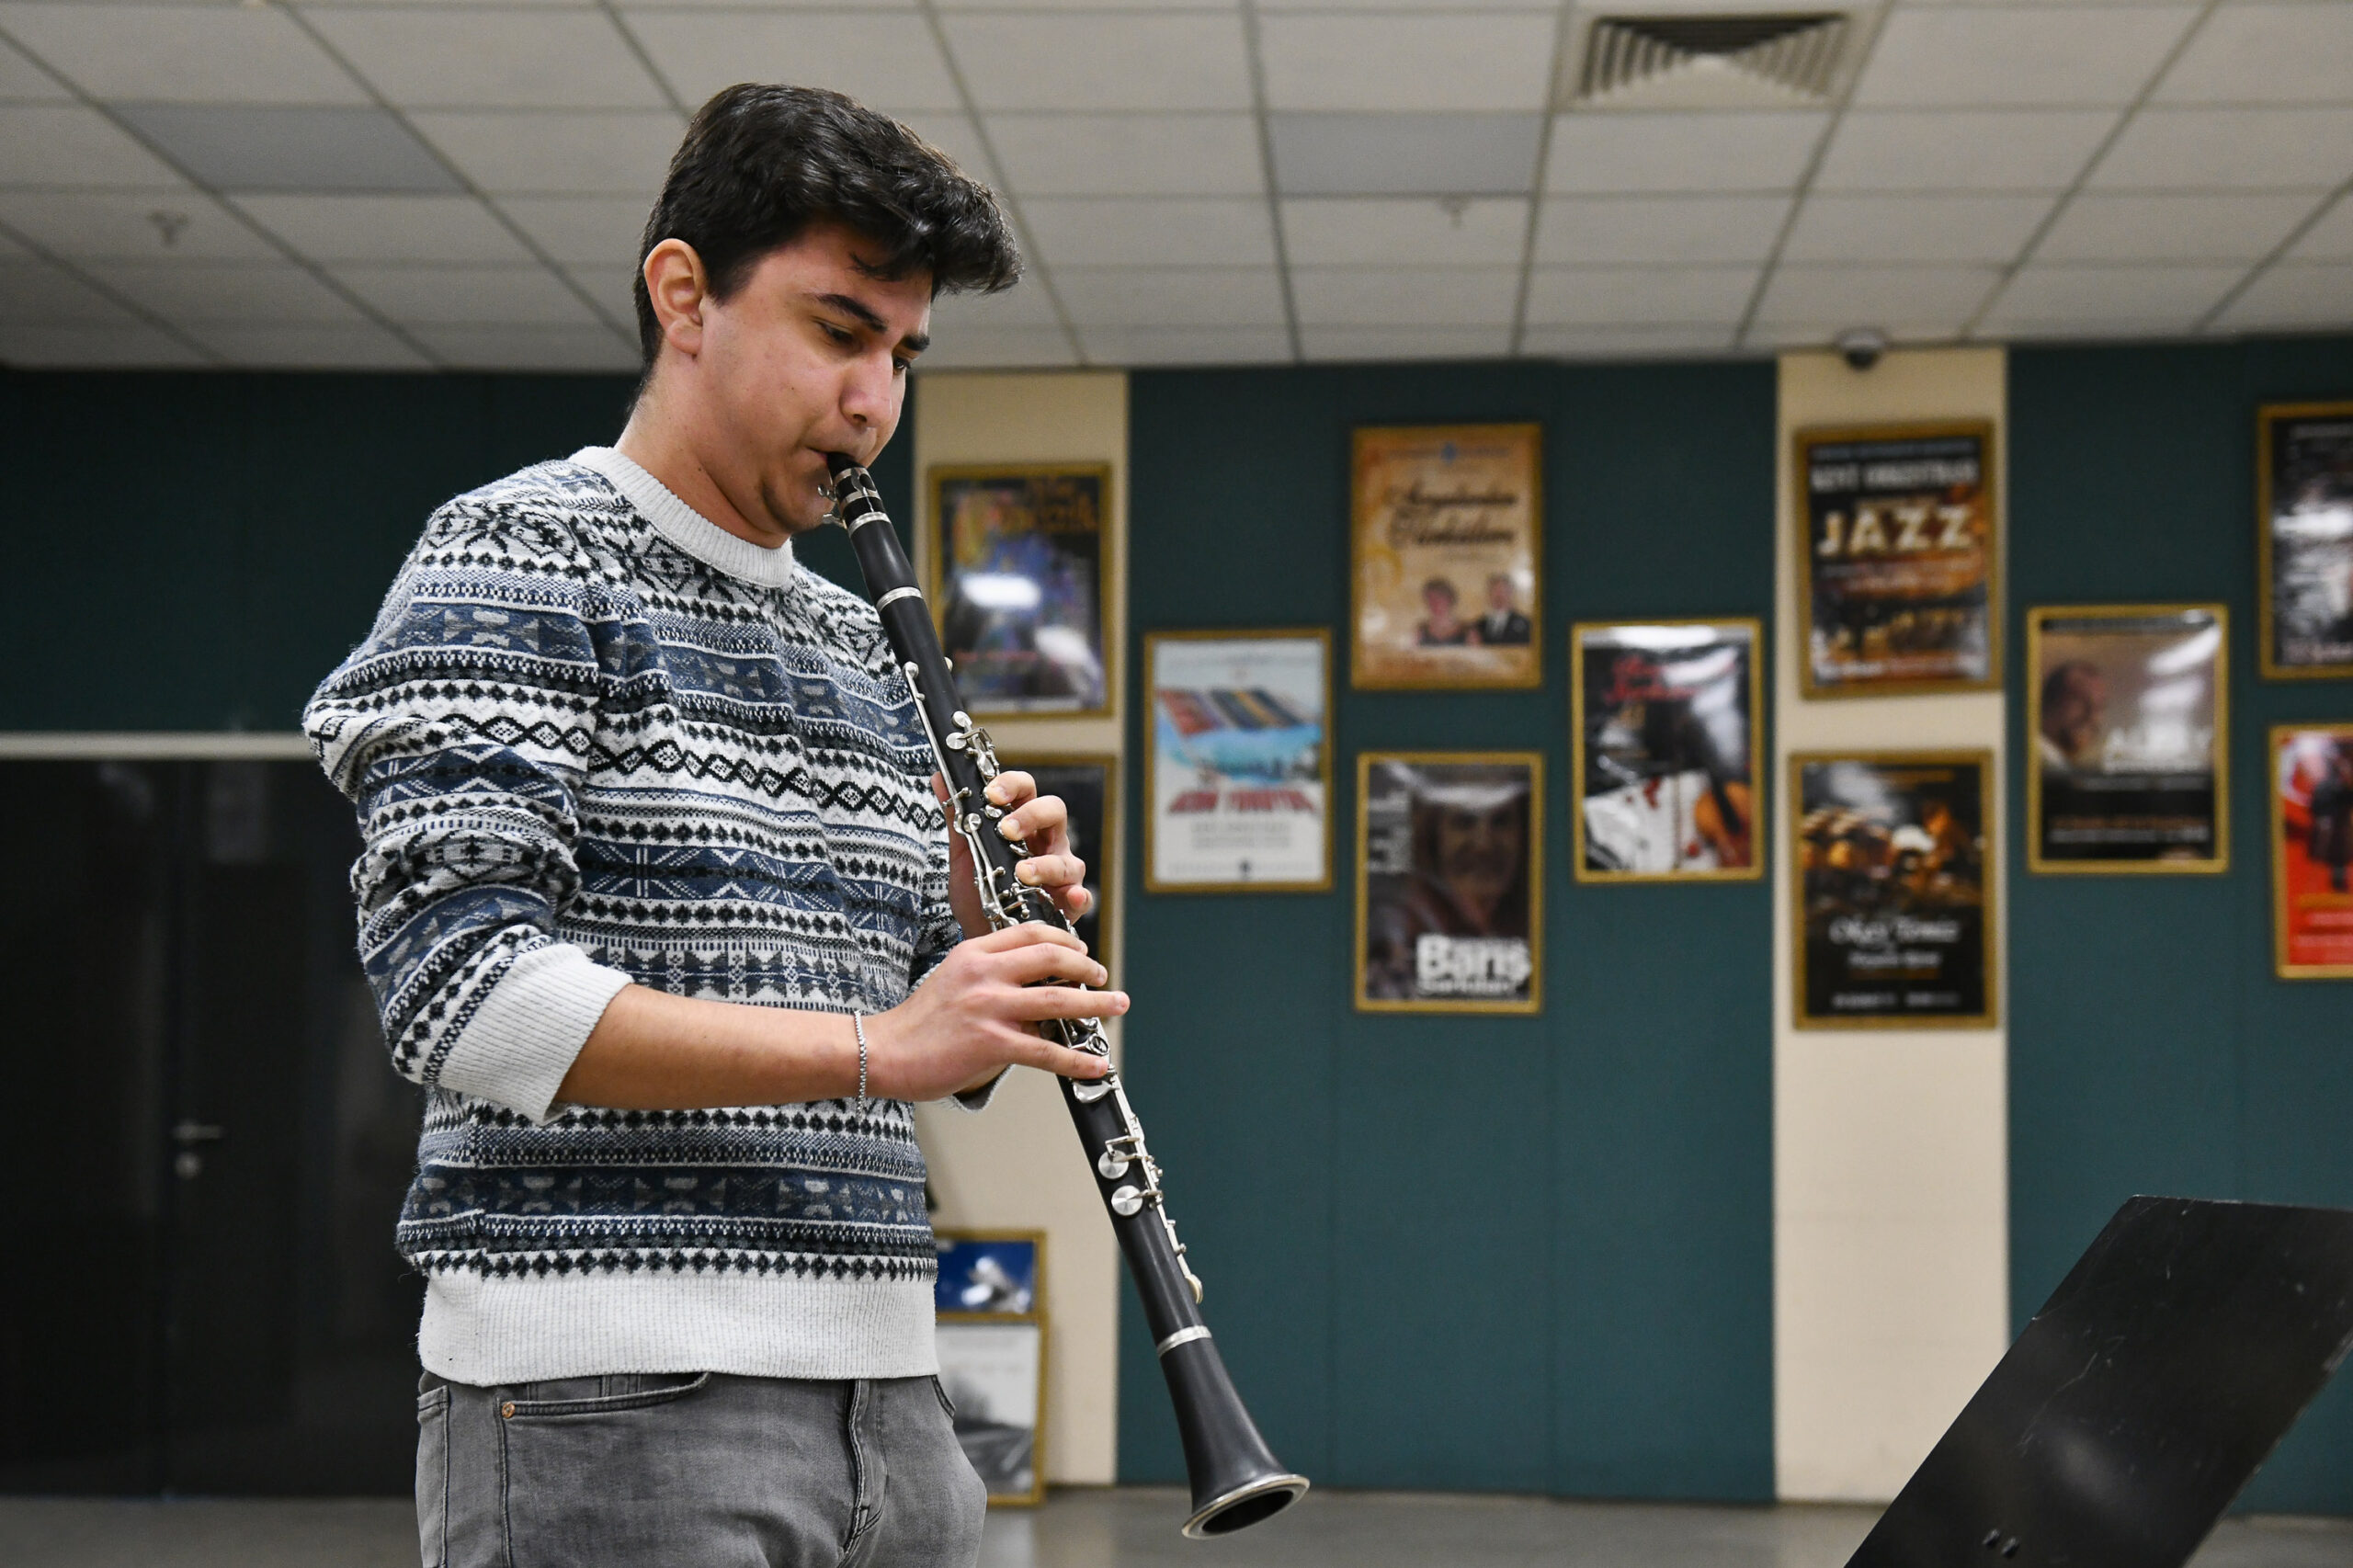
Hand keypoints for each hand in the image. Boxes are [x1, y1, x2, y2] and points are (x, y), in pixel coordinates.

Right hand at [865, 923, 1124, 1099]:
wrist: (884, 1051)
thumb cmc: (918, 1022)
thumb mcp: (952, 978)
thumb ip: (989, 973)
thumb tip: (1034, 985)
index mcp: (974, 953)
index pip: (1030, 932)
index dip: (1064, 939)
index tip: (1081, 950)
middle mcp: (984, 973)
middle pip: (1052, 958)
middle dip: (1087, 966)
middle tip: (1104, 977)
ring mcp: (989, 1008)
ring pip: (1058, 1001)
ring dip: (1096, 1004)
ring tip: (1118, 1006)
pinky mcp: (992, 1044)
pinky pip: (1046, 1052)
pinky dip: (1078, 1060)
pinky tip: (1097, 1065)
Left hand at [938, 770, 1091, 938]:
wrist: (982, 934)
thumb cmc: (981, 890)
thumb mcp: (964, 854)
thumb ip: (957, 819)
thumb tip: (937, 778)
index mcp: (1024, 825)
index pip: (1026, 790)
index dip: (1012, 785)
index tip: (991, 794)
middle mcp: (1048, 843)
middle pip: (1054, 811)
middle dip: (1032, 816)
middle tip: (1007, 830)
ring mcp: (1062, 873)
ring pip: (1066, 858)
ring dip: (1045, 864)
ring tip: (1022, 874)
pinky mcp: (1069, 904)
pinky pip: (1081, 897)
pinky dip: (1078, 896)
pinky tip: (1069, 898)